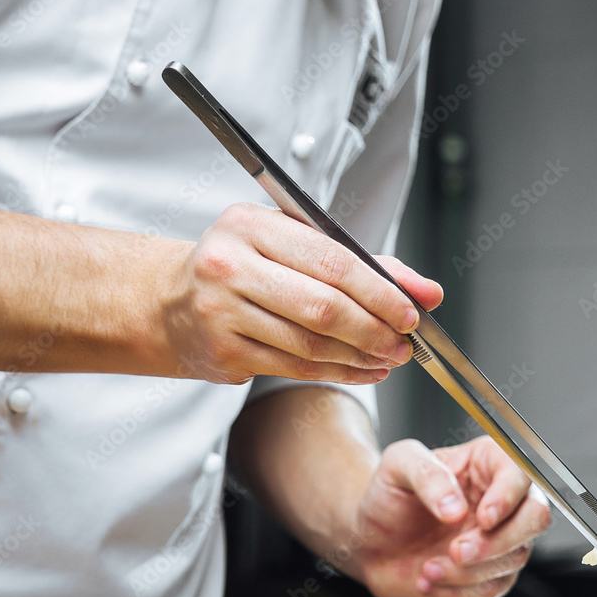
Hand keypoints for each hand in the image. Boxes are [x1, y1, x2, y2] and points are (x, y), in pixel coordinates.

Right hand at [162, 203, 441, 384]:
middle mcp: (229, 264)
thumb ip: (364, 264)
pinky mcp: (222, 351)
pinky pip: (294, 367)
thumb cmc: (243, 268)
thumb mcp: (294, 246)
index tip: (411, 311)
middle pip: (323, 305)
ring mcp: (221, 311)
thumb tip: (427, 291)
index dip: (380, 292)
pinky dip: (337, 373)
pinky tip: (362, 370)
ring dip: (360, 356)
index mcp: (250, 224)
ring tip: (388, 358)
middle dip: (375, 329)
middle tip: (405, 342)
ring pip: (310, 343)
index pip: (332, 259)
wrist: (169, 302)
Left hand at [346, 436, 552, 596]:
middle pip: (535, 517)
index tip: (483, 518)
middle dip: (497, 541)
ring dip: (470, 571)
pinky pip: (493, 589)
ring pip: (515, 558)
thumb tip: (455, 506)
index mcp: (486, 463)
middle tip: (456, 550)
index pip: (520, 473)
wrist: (370, 540)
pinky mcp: (490, 573)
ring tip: (428, 567)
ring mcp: (500, 538)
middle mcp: (501, 499)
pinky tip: (429, 580)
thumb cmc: (387, 496)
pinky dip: (460, 591)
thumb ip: (427, 476)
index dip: (507, 497)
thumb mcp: (397, 466)